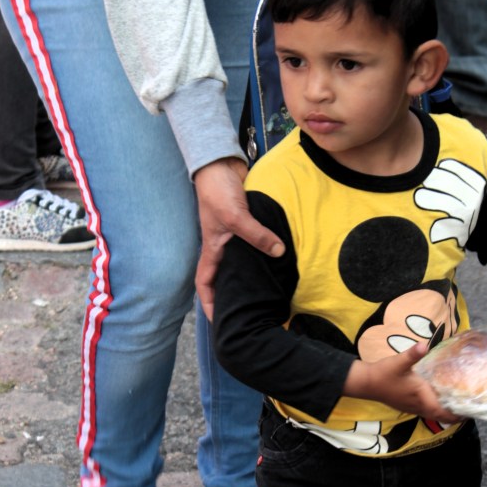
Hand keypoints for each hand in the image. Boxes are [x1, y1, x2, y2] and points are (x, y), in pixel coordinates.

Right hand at [194, 158, 284, 319]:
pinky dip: (265, 252)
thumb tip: (279, 252)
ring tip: (269, 293)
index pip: (205, 284)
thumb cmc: (218, 190)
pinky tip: (281, 261)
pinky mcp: (248, 224)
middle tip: (251, 313)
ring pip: (243, 262)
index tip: (220, 322)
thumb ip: (257, 234)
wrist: (220, 163)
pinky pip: (256, 244)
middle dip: (234, 296)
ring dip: (253, 276)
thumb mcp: (236, 215)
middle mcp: (222, 246)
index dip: (210, 305)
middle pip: (226, 278)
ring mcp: (235, 236)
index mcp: (212, 249)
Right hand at [344, 341, 459, 422]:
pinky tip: (437, 399)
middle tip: (467, 408)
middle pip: (440, 416)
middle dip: (454, 415)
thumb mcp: (399, 362)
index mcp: (420, 397)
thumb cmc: (384, 373)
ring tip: (456, 404)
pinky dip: (435, 408)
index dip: (456, 415)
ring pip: (432, 414)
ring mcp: (411, 407)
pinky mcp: (406, 405)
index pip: (442, 412)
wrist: (366, 382)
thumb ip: (413, 354)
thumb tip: (424, 345)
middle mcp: (418, 405)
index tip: (469, 412)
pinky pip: (425, 411)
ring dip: (444, 412)